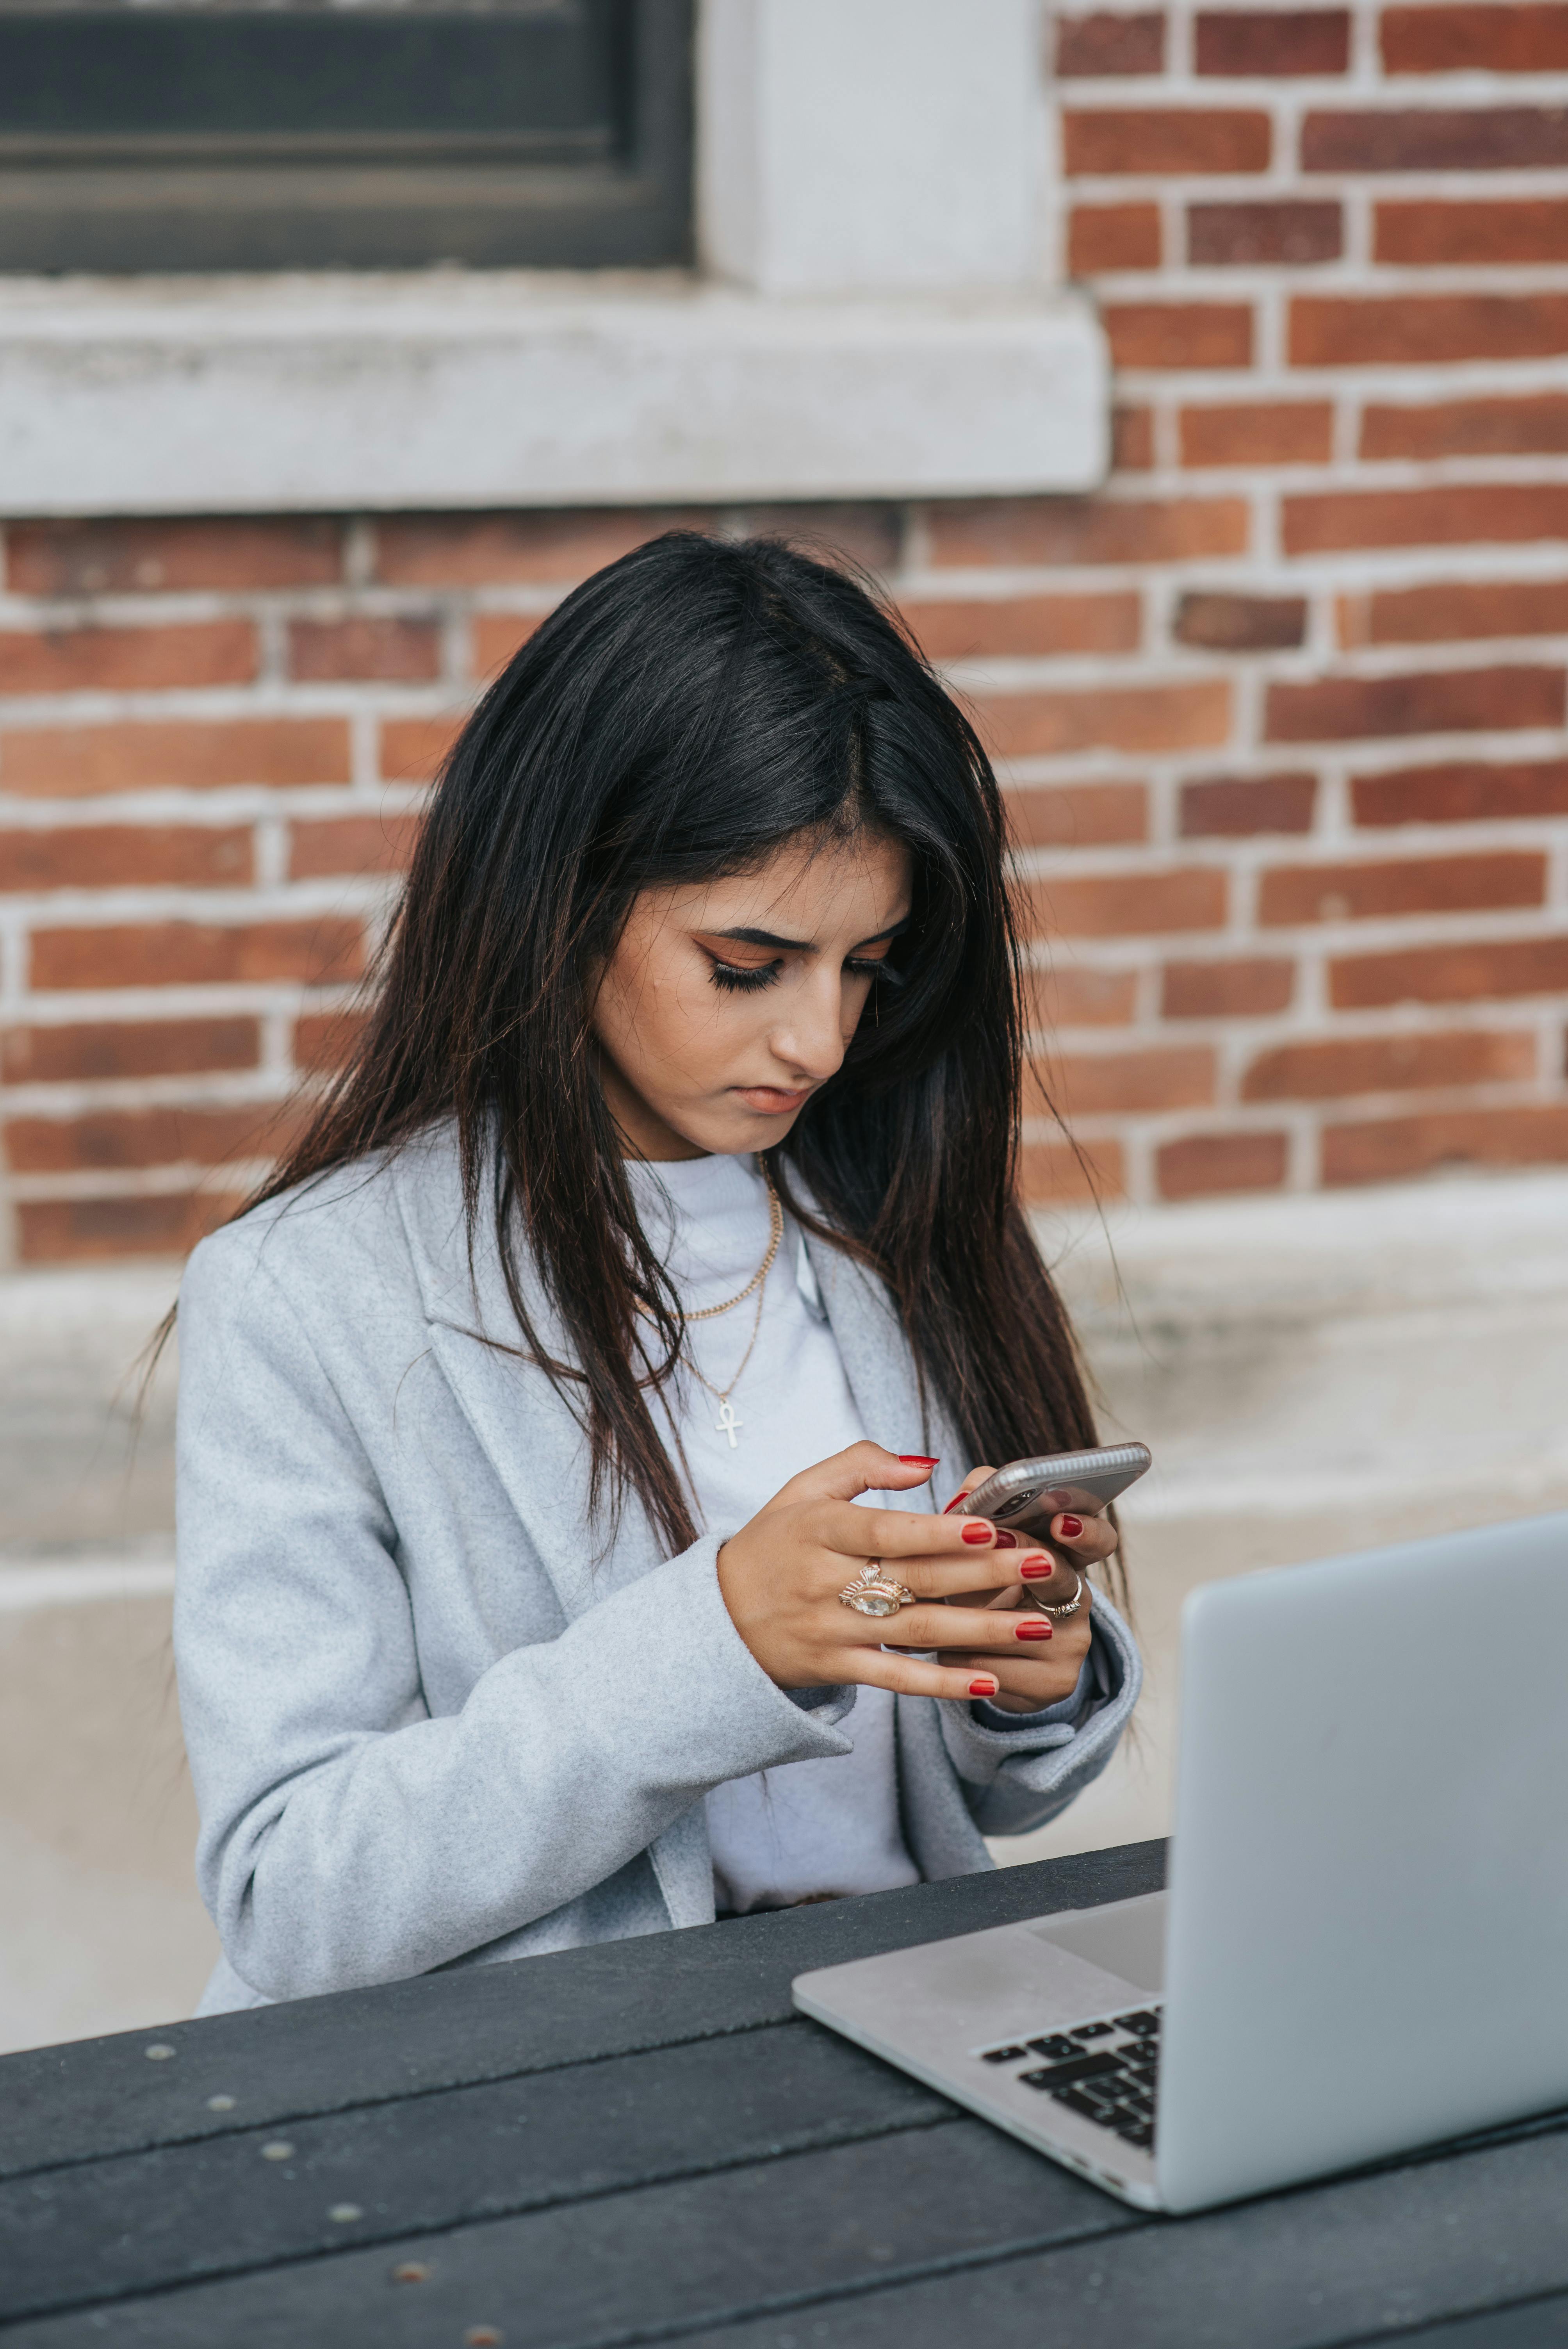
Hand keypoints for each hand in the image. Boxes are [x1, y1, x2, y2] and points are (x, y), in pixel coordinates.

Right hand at [716, 1443, 1043, 1702]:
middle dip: (985, 1572)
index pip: (885, 1529)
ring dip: (982, 1629)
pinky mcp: (836, 1667)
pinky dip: (942, 1683)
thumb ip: (860, 1464)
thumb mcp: (801, 1491)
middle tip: (1041, 1562)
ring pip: (916, 1629)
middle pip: (916, 1577)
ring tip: (1039, 1624)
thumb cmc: (771, 1546)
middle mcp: (825, 1580)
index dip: (937, 1528)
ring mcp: (831, 1629)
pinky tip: (988, 1682)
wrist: (716, 1621)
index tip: (988, 1522)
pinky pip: (896, 1678)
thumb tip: (925, 1463)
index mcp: (817, 1529)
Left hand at [932, 1464, 1115, 1713]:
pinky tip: (931, 1647)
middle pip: (1060, 1580)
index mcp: (1069, 1558)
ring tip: (919, 1606)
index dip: (1085, 1530)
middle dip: (1023, 1561)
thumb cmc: (982, 1590)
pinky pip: (993, 1666)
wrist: (993, 1664)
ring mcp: (1072, 1645)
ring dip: (962, 1616)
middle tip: (996, 1542)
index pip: (1098, 1539)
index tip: (1061, 1521)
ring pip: (1012, 1626)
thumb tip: (965, 1495)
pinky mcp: (1054, 1683)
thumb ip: (980, 1509)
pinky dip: (956, 1654)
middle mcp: (1079, 1600)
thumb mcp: (982, 1551)